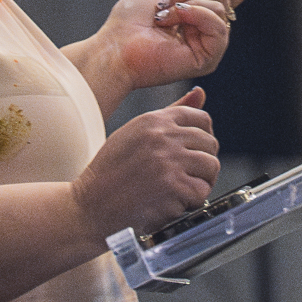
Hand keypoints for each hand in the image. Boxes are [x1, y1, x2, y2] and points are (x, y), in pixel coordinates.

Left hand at [68, 0, 286, 112]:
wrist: (117, 45)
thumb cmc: (129, 20)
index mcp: (197, 12)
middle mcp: (208, 29)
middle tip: (165, 4)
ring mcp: (210, 45)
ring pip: (219, 5)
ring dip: (187, 3)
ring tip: (165, 17)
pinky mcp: (208, 58)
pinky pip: (217, 25)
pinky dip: (194, 15)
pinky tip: (175, 23)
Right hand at [71, 88, 220, 238]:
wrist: (90, 209)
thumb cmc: (110, 174)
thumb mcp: (134, 134)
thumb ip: (170, 115)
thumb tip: (200, 93)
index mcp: (153, 120)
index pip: (201, 118)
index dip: (203, 138)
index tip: (194, 153)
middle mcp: (162, 137)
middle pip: (210, 144)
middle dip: (202, 163)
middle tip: (185, 177)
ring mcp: (169, 162)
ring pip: (211, 167)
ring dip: (201, 182)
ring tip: (180, 190)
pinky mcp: (173, 188)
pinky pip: (202, 192)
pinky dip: (192, 202)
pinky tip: (173, 203)